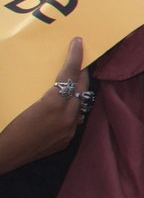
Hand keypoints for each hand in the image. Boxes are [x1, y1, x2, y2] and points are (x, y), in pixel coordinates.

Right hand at [0, 37, 85, 175]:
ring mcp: (68, 130)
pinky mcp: (66, 140)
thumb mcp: (18, 101)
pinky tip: (64, 104)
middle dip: (81, 71)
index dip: (75, 56)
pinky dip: (71, 108)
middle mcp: (66, 117)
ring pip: (81, 103)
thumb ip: (35, 87)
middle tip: (78, 59)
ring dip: (78, 91)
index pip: (69, 74)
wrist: (2, 156)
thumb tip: (46, 73)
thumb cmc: (5, 125)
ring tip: (72, 80)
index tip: (79, 42)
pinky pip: (74, 119)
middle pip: (82, 87)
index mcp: (53, 104)